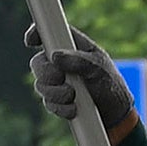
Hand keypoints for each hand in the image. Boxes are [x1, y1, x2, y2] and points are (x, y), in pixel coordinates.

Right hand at [25, 34, 142, 145]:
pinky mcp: (56, 100)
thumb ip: (79, 60)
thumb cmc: (110, 83)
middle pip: (37, 62)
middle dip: (46, 73)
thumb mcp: (99, 69)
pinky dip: (59, 107)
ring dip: (54, 93)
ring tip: (73, 97)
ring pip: (40, 84)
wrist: (115, 112)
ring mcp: (56, 81)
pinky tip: (73, 109)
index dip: (35, 33)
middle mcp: (60, 62)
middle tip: (60, 78)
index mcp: (72, 46)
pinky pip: (47, 102)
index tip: (30, 41)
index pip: (49, 33)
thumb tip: (55, 56)